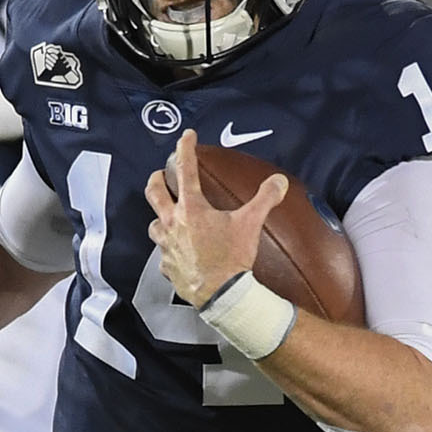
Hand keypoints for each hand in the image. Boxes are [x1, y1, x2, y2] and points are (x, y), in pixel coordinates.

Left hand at [144, 129, 286, 307]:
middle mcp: (172, 223)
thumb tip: (278, 181)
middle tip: (161, 175)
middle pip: (154, 191)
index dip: (185, 148)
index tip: (187, 136)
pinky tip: (177, 252)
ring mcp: (166, 246)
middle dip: (157, 179)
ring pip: (153, 223)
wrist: (221, 294)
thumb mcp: (250, 224)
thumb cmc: (232, 258)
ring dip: (159, 217)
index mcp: (192, 208)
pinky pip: (162, 254)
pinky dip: (169, 250)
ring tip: (167, 217)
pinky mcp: (166, 266)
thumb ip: (264, 199)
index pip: (185, 169)